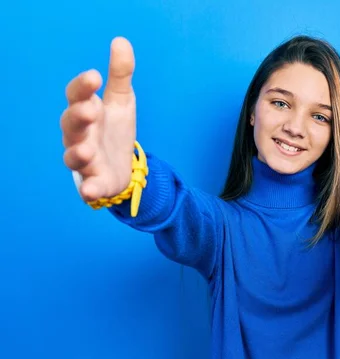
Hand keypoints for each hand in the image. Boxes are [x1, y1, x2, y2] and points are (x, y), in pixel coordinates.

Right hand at [60, 36, 136, 201]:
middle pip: (70, 125)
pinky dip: (89, 189)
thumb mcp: (122, 100)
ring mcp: (86, 160)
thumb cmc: (115, 129)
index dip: (83, 87)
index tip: (94, 76)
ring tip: (88, 150)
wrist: (124, 165)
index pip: (77, 96)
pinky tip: (91, 191)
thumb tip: (121, 41)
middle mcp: (79, 135)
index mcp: (86, 111)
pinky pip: (89, 187)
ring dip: (77, 153)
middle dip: (78, 117)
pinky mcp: (96, 182)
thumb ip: (120, 74)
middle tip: (90, 110)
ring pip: (73, 157)